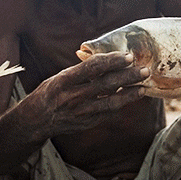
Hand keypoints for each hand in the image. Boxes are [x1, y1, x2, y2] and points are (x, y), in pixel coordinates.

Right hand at [29, 53, 148, 136]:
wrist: (37, 120)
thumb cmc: (50, 93)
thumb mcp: (60, 77)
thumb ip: (81, 70)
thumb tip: (107, 59)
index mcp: (65, 80)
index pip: (93, 67)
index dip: (112, 61)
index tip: (128, 56)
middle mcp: (73, 97)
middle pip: (106, 84)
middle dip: (127, 76)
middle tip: (144, 69)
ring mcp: (81, 112)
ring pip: (111, 102)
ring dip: (130, 93)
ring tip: (143, 86)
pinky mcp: (87, 123)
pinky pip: (108, 112)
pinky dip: (121, 104)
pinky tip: (132, 96)